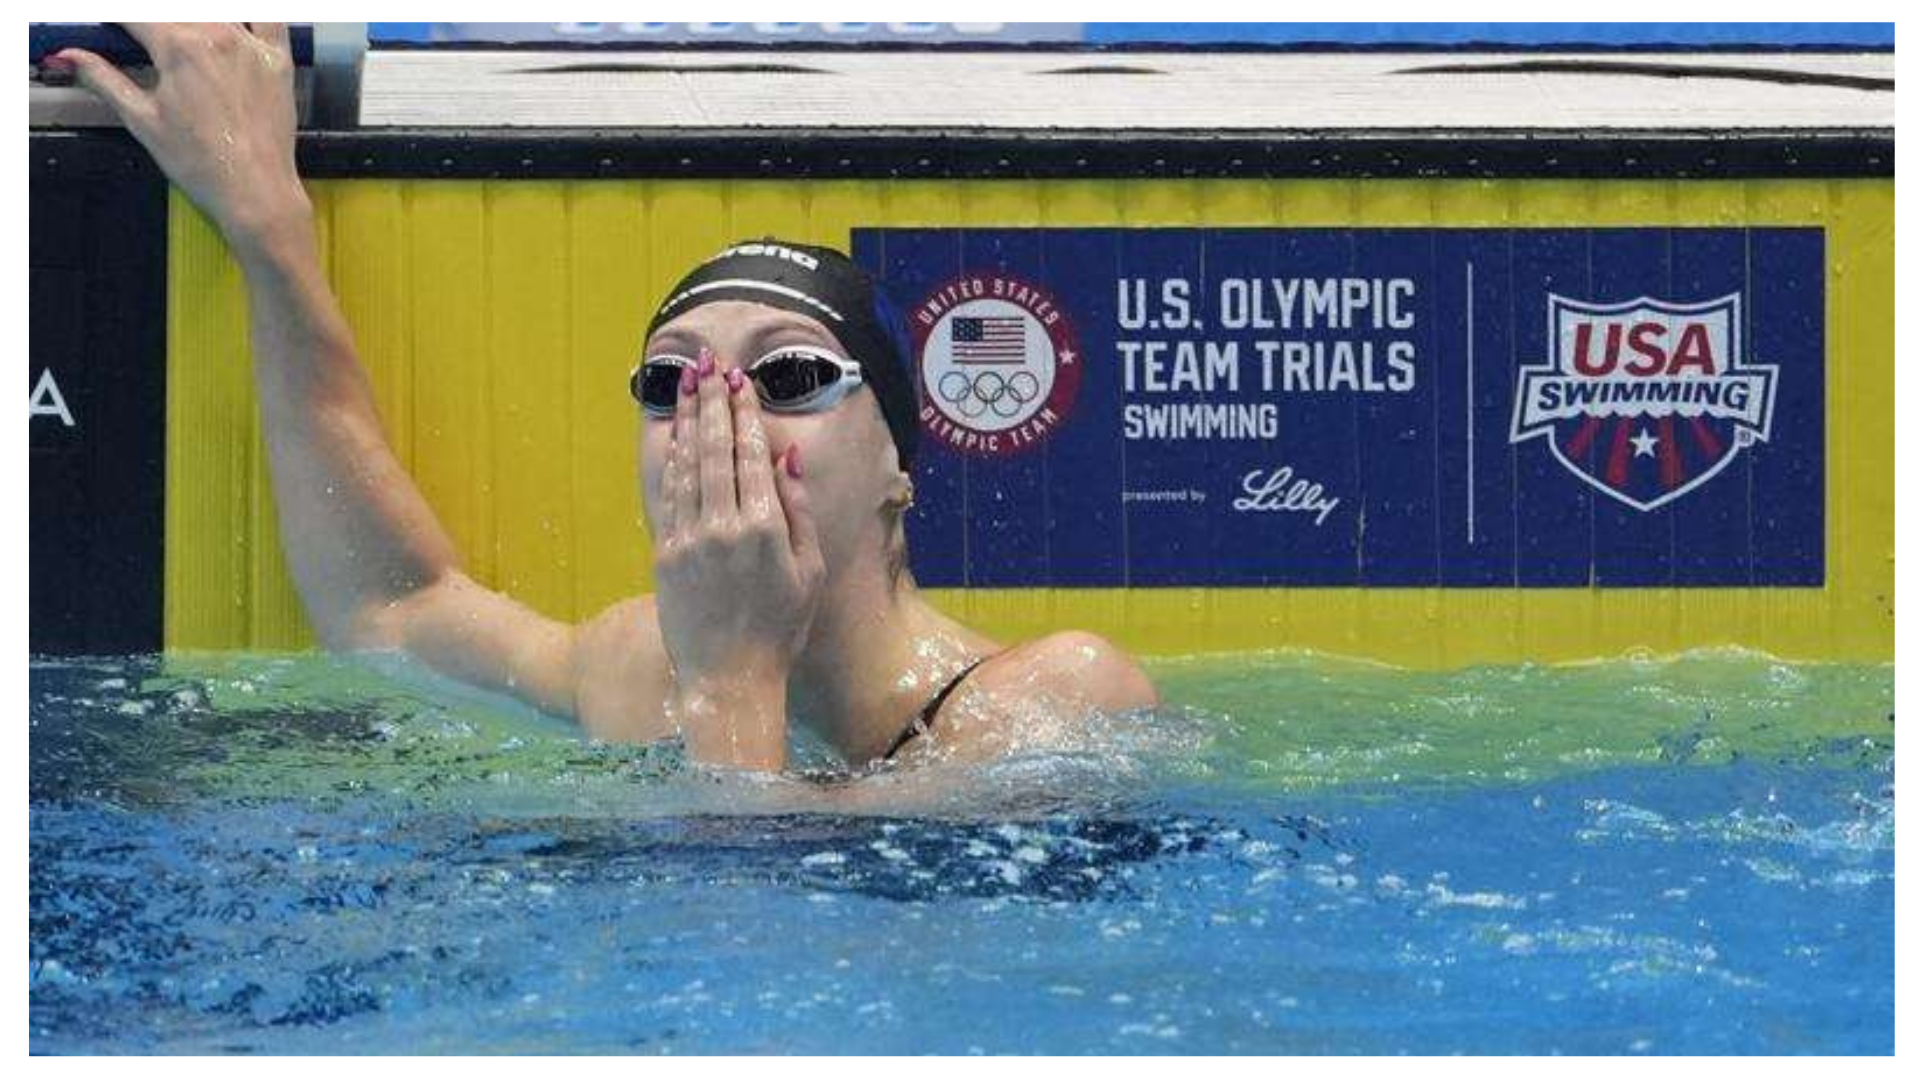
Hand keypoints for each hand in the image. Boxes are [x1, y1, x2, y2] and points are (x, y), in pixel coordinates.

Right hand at [51, 23, 306, 244]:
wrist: (255, 190)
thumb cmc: (200, 162)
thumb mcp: (141, 119)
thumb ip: (104, 79)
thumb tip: (70, 57)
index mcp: (178, 47)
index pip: (134, 14)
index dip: (117, 20)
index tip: (112, 29)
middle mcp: (217, 35)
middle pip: (172, 10)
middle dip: (151, 22)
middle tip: (147, 45)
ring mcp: (252, 44)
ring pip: (214, 10)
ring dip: (190, 19)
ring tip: (181, 45)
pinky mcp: (279, 59)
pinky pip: (268, 17)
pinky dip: (250, 14)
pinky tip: (230, 26)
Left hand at [653, 348, 825, 767]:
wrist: (729, 678)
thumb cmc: (780, 629)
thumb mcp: (808, 571)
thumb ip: (799, 510)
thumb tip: (788, 457)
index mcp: (764, 529)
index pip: (750, 455)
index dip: (744, 414)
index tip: (740, 382)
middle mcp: (724, 527)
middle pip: (715, 449)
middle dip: (712, 402)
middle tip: (708, 365)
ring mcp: (690, 540)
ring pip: (688, 465)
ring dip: (688, 421)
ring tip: (688, 385)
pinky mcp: (665, 555)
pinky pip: (668, 495)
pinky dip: (672, 460)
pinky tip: (675, 436)